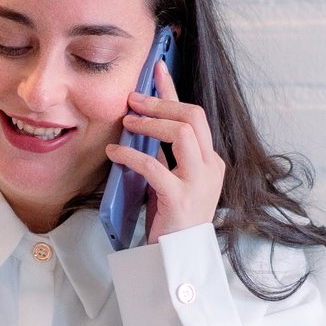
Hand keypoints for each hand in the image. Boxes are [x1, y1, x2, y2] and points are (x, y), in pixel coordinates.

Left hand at [106, 60, 224, 241]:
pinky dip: (131, 154)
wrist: (177, 258)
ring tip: (127, 122)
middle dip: (161, 102)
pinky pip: (154, 166)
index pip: (195, 115)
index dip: (173, 90)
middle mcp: (211, 167)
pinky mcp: (180, 199)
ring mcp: (199, 183)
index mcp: (210, 160)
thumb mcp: (170, 178)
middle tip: (133, 99)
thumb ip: (164, 154)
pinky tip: (114, 152)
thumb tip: (142, 124)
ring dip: (151, 122)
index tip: (156, 68)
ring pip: (182, 133)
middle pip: (193, 117)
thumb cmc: (171, 219)